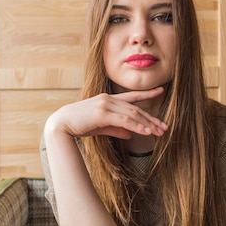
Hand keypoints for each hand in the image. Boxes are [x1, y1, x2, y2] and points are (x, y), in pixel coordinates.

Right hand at [47, 87, 167, 138]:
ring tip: (158, 132)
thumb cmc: (78, 125)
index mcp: (108, 100)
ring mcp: (105, 104)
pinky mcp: (102, 113)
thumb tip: (130, 135)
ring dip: (147, 124)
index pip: (131, 96)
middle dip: (151, 118)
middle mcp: (108, 99)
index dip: (147, 93)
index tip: (160, 90)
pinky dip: (137, 126)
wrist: (61, 124)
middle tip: (164, 127)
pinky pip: (124, 120)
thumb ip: (116, 129)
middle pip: (135, 108)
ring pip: (132, 114)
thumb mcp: (100, 127)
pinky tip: (146, 132)